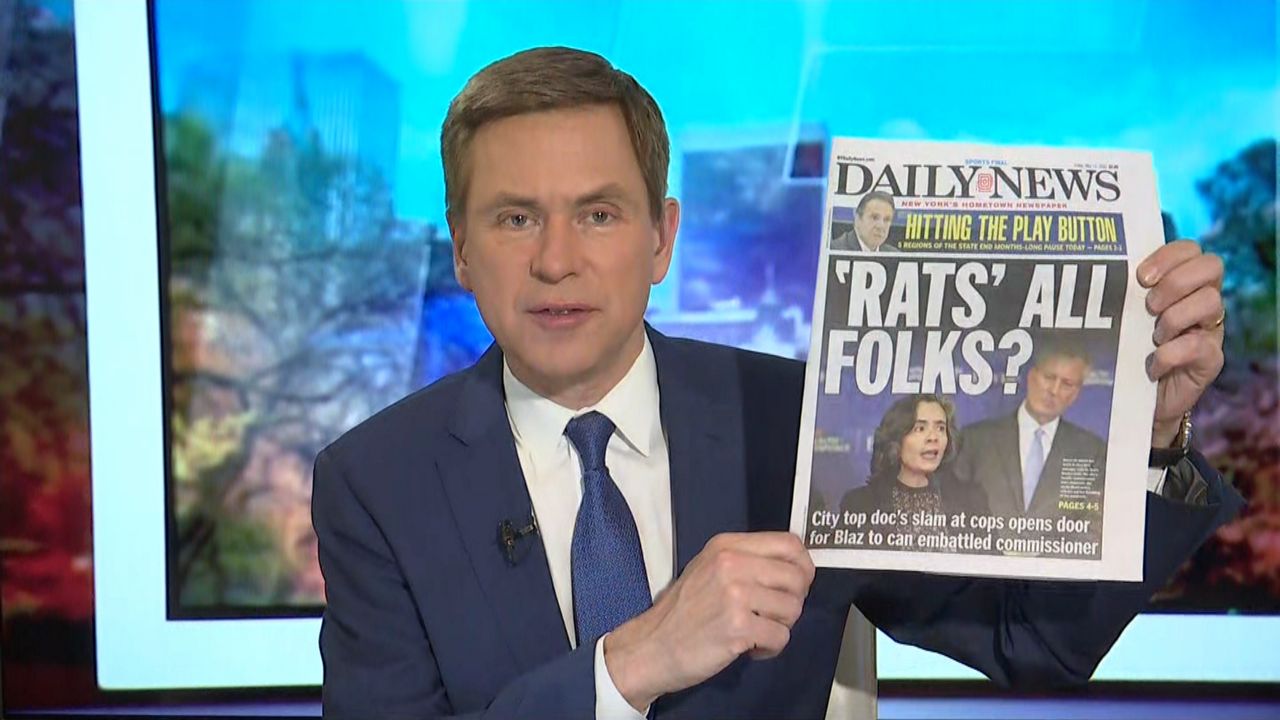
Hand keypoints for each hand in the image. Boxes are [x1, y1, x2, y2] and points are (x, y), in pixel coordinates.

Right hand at [602, 532, 814, 710]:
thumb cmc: (683, 612)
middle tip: (771, 615)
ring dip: (780, 627)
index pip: (789, 544)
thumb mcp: (709, 569)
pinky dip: (769, 648)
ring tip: (755, 632)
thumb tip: (795, 569)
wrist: (652, 646)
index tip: (796, 585)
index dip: (803, 567)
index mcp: (726, 546)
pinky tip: (748, 648)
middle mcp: (731, 564)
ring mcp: (734, 595)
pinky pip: (780, 637)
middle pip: (797, 577)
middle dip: (792, 602)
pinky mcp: (737, 627)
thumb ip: (747, 561)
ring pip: (793, 608)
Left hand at [1138, 240, 1224, 445]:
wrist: (1135, 399)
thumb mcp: (1122, 317)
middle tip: (1149, 306)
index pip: (1191, 249)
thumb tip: (1098, 270)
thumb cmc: (1125, 350)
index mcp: (1182, 283)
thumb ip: (1123, 293)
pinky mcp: (1211, 359)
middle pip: (1210, 266)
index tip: (1141, 277)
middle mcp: (1202, 300)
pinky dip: (1171, 354)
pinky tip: (1153, 364)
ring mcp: (1210, 329)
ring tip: (1152, 337)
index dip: (1168, 256)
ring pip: (1210, 302)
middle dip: (1175, 282)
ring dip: (1174, 317)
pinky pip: (1200, 345)